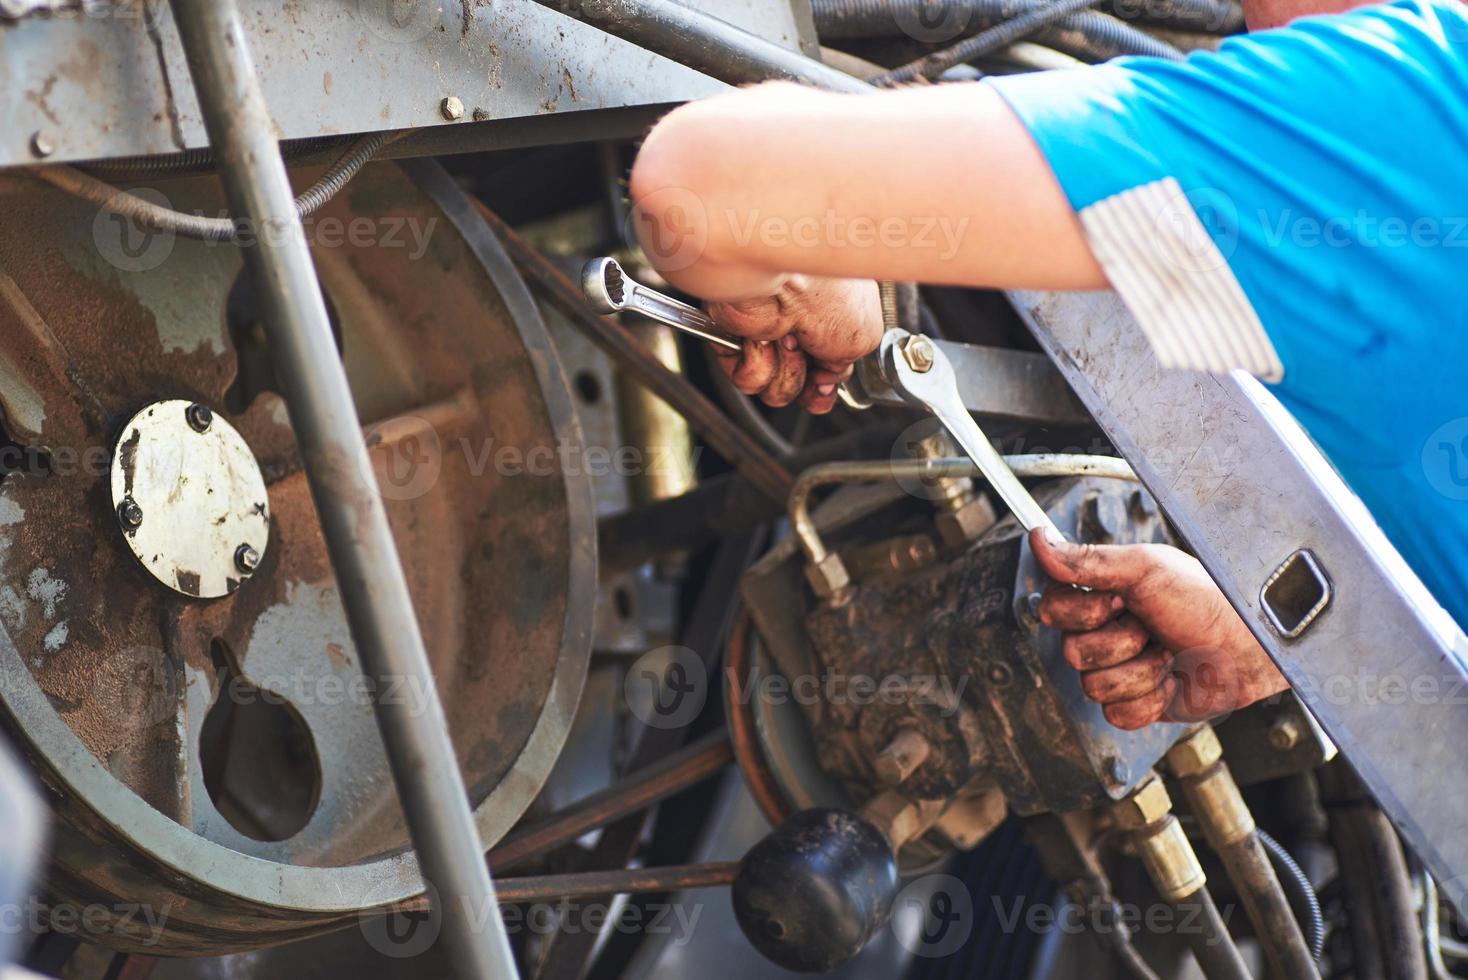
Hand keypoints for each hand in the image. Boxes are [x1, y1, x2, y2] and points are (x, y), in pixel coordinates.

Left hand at [707, 276, 882, 414]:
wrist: (785, 277)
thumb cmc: (828, 292)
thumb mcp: (863, 336)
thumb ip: (846, 365)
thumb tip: (826, 380)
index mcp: (827, 317)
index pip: (826, 369)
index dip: (826, 384)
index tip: (824, 382)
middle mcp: (794, 326)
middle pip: (801, 386)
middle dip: (807, 382)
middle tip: (810, 353)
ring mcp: (763, 336)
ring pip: (775, 390)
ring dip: (788, 373)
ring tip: (788, 342)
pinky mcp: (733, 342)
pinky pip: (749, 379)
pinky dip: (762, 365)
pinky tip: (765, 340)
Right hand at [1029, 528, 1288, 729]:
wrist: (1250, 649)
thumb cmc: (1208, 600)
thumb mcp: (1146, 568)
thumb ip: (1087, 559)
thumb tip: (1038, 538)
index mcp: (1100, 595)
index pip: (1053, 608)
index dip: (1084, 611)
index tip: (1120, 599)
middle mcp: (1104, 632)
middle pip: (1072, 652)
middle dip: (1120, 642)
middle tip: (1152, 627)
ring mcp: (1118, 669)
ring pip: (1093, 686)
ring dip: (1139, 672)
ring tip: (1168, 654)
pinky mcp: (1135, 704)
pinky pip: (1116, 715)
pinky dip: (1149, 700)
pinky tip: (1171, 681)